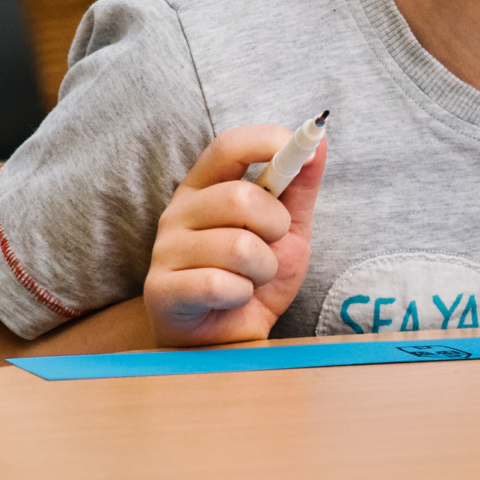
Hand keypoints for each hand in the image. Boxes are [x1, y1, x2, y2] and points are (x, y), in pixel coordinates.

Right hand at [144, 125, 325, 346]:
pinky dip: (242, 294)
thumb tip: (318, 142)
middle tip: (271, 246)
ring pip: (238, 245)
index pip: (227, 146)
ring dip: (263, 268)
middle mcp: (178, 213)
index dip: (266, 140)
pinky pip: (220, 283)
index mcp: (205, 189)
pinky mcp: (160, 290)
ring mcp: (164, 251)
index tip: (302, 147)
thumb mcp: (288, 230)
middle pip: (240, 197)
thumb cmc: (254, 277)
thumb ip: (300, 188)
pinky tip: (232, 298)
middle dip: (275, 225)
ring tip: (251, 279)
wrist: (230, 338)